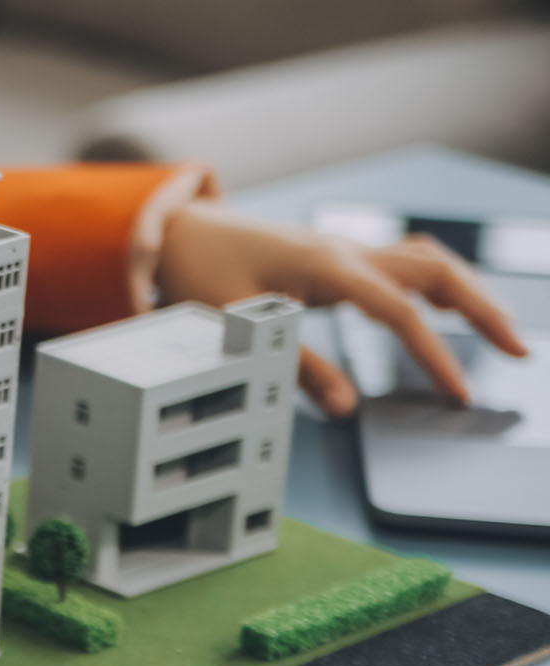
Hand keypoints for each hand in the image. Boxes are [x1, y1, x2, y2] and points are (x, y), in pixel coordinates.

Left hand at [154, 199, 528, 416]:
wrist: (176, 232)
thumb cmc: (200, 273)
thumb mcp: (238, 324)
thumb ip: (294, 365)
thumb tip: (344, 407)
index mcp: (326, 267)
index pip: (400, 313)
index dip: (434, 356)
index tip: (457, 394)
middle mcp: (346, 250)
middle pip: (436, 271)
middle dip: (482, 309)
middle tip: (520, 351)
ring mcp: (345, 248)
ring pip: (428, 261)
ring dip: (468, 292)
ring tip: (501, 332)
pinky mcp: (338, 256)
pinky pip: (403, 263)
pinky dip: (436, 283)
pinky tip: (449, 308)